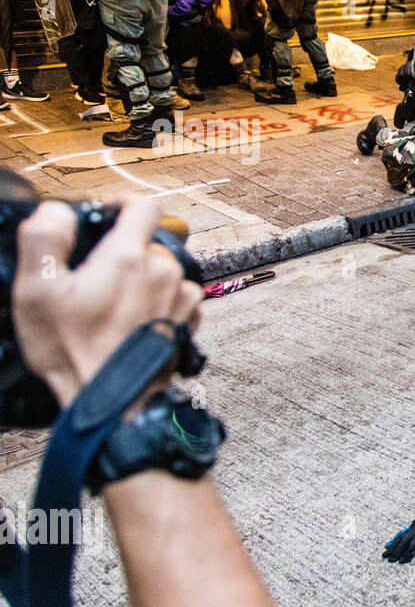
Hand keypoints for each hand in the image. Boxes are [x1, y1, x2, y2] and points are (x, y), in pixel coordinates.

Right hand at [13, 199, 202, 409]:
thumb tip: (58, 210)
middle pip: (148, 241)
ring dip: (140, 278)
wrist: (109, 402)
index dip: (121, 203)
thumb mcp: (37, 290)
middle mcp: (164, 272)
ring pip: (162, 269)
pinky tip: (131, 320)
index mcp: (129, 257)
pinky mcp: (187, 323)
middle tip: (92, 277)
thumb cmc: (72, 350)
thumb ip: (44, 238)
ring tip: (111, 304)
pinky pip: (175, 297)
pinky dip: (156, 301)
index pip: (144, 205)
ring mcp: (180, 299)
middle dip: (122, 251)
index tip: (104, 217)